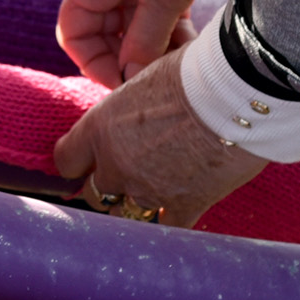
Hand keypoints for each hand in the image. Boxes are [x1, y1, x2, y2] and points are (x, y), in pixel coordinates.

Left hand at [54, 47, 265, 227]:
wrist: (233, 94)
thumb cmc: (191, 72)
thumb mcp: (145, 79)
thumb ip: (129, 109)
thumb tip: (133, 110)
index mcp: (100, 129)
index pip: (67, 160)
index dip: (78, 161)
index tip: (88, 160)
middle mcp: (116, 164)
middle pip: (97, 192)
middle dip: (112, 183)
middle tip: (134, 168)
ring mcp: (147, 190)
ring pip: (130, 213)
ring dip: (142, 199)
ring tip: (164, 182)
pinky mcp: (183, 205)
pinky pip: (167, 226)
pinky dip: (172, 219)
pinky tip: (183, 204)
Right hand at [59, 0, 258, 89]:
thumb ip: (143, 41)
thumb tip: (129, 80)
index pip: (76, 34)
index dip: (97, 65)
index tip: (126, 86)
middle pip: (105, 36)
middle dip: (130, 60)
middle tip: (158, 81)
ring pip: (134, 30)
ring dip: (155, 51)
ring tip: (181, 66)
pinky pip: (156, 18)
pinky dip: (170, 36)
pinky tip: (190, 50)